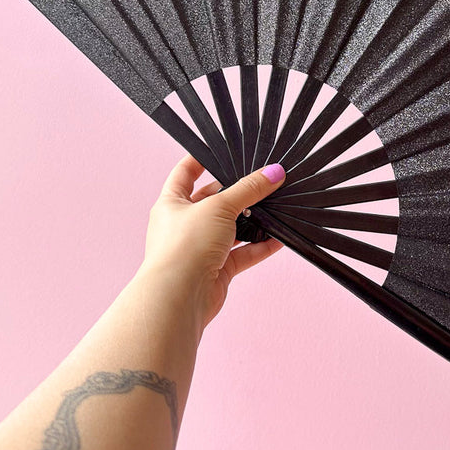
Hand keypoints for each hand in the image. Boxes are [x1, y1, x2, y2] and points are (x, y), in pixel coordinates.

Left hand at [142, 154, 286, 325]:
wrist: (180, 297)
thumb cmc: (181, 250)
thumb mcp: (219, 207)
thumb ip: (248, 189)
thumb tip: (272, 173)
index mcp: (171, 203)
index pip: (185, 173)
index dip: (200, 161)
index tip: (218, 152)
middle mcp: (183, 225)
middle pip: (214, 201)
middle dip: (237, 194)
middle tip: (260, 182)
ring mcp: (200, 248)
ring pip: (231, 229)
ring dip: (251, 222)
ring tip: (273, 209)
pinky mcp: (216, 269)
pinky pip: (243, 254)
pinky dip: (260, 247)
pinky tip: (277, 239)